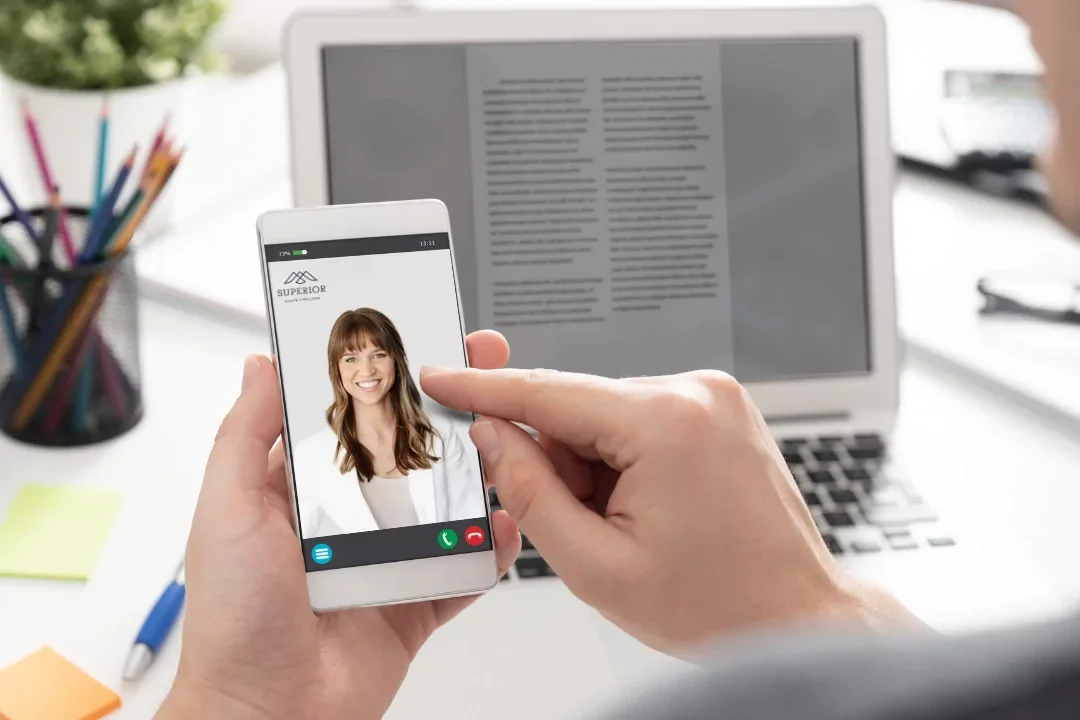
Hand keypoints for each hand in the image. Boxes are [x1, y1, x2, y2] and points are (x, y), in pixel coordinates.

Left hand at [157, 331, 520, 719]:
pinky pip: (465, 567)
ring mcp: (387, 556)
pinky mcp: (417, 598)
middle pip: (409, 450)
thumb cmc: (234, 621)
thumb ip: (245, 434)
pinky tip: (504, 527)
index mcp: (301, 487)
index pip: (349, 414)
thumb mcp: (228, 510)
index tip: (419, 340)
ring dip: (477, 474)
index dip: (384, 376)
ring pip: (445, 503)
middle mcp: (348, 516)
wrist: (269, 717)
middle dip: (448, 413)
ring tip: (504, 444)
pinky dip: (490, 550)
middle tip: (483, 376)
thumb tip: (260, 364)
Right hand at [421, 368, 922, 652]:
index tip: (443, 378)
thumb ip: (530, 493)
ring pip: (606, 417)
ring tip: (633, 526)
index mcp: (666, 425)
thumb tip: (494, 436)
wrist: (795, 617)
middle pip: (577, 410)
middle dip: (561, 464)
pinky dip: (623, 460)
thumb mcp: (597, 566)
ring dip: (595, 468)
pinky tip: (648, 507)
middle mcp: (696, 394)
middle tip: (588, 526)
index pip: (548, 393)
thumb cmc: (718, 604)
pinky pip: (639, 420)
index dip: (484, 388)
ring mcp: (713, 397)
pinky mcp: (718, 408)